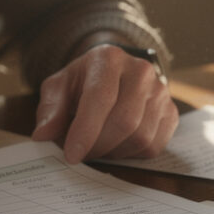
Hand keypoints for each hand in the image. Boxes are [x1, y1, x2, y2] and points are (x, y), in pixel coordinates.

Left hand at [31, 44, 178, 163]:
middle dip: (99, 146)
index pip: (100, 98)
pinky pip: (154, 145)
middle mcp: (140, 71)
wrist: (114, 73)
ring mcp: (161, 91)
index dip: (85, 131)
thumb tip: (42, 135)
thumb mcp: (59, 88)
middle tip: (82, 154)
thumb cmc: (83, 82)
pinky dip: (131, 154)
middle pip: (124, 121)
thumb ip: (50, 110)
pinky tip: (117, 144)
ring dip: (114, 151)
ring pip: (140, 137)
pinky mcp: (171, 112)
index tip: (71, 155)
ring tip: (98, 146)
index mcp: (109, 59)